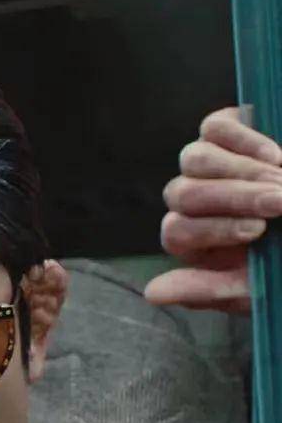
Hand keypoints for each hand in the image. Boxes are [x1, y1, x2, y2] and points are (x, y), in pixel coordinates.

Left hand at [145, 106, 281, 311]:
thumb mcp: (259, 286)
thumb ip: (208, 289)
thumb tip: (152, 294)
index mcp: (194, 240)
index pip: (176, 232)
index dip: (213, 230)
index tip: (259, 232)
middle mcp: (193, 202)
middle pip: (182, 194)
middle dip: (234, 199)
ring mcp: (208, 165)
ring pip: (194, 159)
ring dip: (240, 171)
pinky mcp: (228, 132)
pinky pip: (215, 128)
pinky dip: (244, 139)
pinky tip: (276, 157)